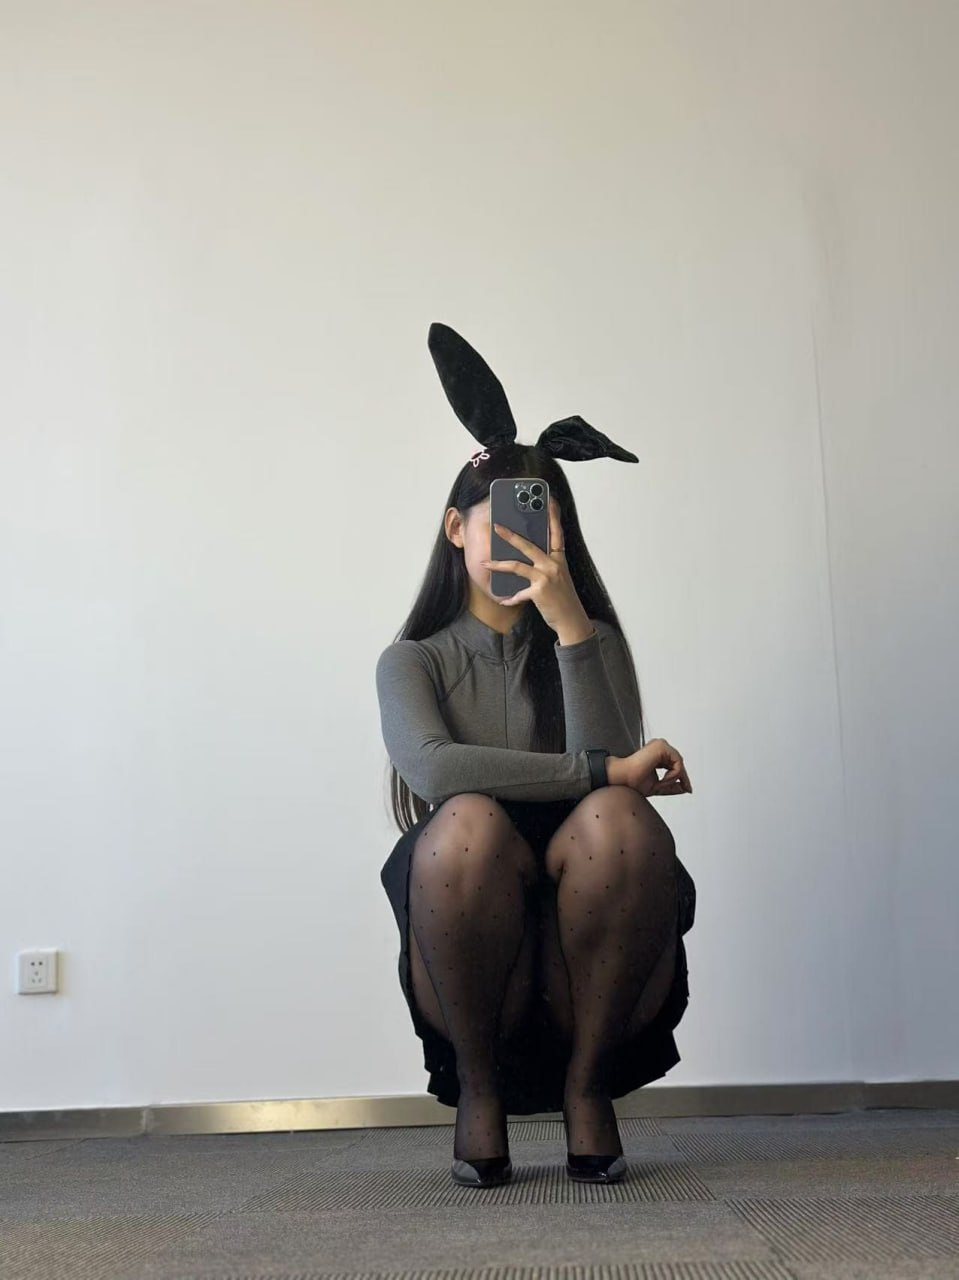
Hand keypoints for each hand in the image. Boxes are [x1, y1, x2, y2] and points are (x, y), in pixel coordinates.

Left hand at [480, 499, 587, 632]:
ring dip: (498, 565)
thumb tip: (527, 557)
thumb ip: (546, 564)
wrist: (572, 620)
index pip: (556, 533)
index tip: (548, 500)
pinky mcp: (539, 592)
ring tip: (484, 563)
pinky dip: (510, 599)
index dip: (553, 516)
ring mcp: (546, 577)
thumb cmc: (563, 598)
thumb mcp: (559, 577)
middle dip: (510, 535)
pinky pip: (518, 593)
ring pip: (517, 567)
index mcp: (559, 559)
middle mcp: (553, 565)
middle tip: (496, 527)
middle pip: (528, 545)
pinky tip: (504, 601)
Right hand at [608, 738, 692, 796]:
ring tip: (661, 785)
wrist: (623, 778)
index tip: (687, 788)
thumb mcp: (658, 786)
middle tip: (684, 789)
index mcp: (657, 754)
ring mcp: (660, 745)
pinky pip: (677, 763)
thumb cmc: (633, 781)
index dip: (682, 777)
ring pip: (679, 764)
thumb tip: (685, 787)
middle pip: (679, 763)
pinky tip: (662, 780)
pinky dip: (672, 775)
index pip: (675, 763)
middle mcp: (659, 747)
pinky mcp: (662, 747)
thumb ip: (671, 786)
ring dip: (673, 779)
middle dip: (682, 778)